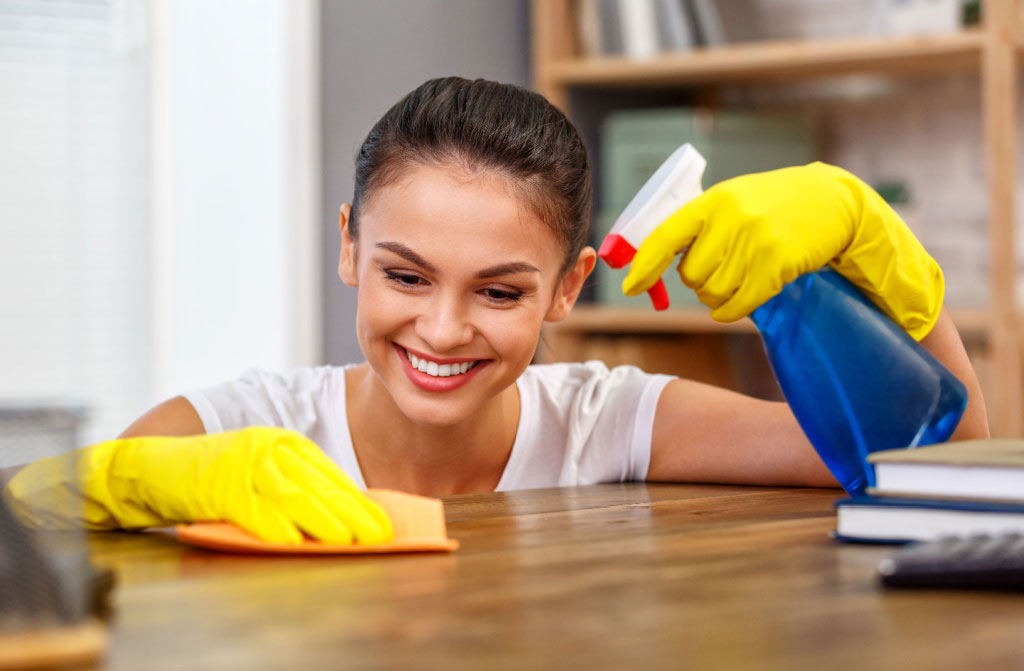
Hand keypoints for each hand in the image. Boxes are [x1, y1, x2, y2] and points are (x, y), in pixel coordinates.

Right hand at [3, 427, 392, 544]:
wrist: (153, 466)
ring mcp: (244, 464)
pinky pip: (252, 509)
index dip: (357, 500)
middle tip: (379, 534)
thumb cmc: (212, 475)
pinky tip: (292, 541)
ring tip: (348, 540)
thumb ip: (295, 487)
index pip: (329, 474)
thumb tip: (341, 516)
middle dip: (352, 511)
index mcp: (283, 442)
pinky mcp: (219, 484)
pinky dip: (272, 526)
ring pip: (292, 495)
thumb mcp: (260, 472)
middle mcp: (269, 448)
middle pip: (318, 484)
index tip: (382, 521)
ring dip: (322, 519)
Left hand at [622, 162, 943, 339]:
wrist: (830, 202)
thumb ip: (697, 226)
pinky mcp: (776, 266)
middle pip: (691, 275)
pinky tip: (740, 299)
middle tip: (715, 271)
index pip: (666, 237)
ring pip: (712, 293)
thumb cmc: (771, 205)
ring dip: (716, 297)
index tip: (629, 286)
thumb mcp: (731, 202)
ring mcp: (755, 244)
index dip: (644, 266)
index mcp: (713, 202)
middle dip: (696, 283)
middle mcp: (731, 221)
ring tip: (735, 278)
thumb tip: (654, 260)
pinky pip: (737, 306)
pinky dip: (731, 310)